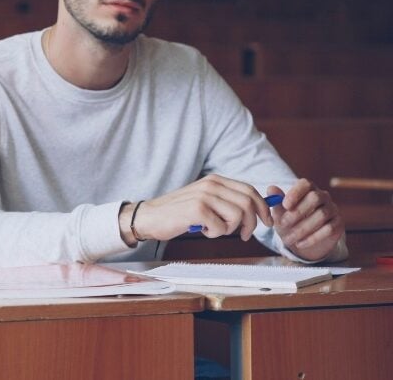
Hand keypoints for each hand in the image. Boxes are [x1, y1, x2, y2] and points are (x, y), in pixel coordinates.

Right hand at [127, 174, 273, 242]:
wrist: (149, 217)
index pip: (249, 190)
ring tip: (213, 229)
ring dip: (229, 229)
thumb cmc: (177, 213)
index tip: (266, 222)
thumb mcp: (204, 200)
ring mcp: (204, 196)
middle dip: (252, 223)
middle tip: (244, 235)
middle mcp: (211, 185)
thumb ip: (226, 201)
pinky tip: (201, 230)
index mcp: (215, 180)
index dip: (263, 208)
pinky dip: (214, 234)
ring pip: (237, 216)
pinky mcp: (197, 210)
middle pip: (248, 203)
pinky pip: (221, 227)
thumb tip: (256, 209)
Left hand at [269, 180, 344, 261]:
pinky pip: (328, 229)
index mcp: (308, 189)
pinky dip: (312, 238)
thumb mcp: (280, 212)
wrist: (302, 240)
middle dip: (298, 212)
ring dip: (303, 228)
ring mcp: (333, 209)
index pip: (305, 184)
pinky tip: (300, 244)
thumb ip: (276, 200)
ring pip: (321, 215)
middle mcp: (323, 196)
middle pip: (315, 198)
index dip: (295, 193)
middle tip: (283, 223)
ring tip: (288, 238)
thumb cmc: (289, 221)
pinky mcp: (338, 224)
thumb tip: (271, 188)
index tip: (285, 205)